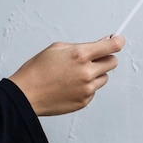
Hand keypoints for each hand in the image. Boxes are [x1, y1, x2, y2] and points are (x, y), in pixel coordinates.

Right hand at [9, 35, 124, 115]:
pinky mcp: (84, 101)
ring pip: (104, 77)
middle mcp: (87, 72)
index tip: (118, 40)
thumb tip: (104, 42)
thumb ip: (84, 45)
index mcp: (80, 55)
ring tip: (74, 75)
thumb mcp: (58, 48)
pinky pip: (94, 90)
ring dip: (95, 74)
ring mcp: (87, 89)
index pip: (112, 47)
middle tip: (92, 59)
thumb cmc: (37, 70)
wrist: (24, 95)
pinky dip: (86, 87)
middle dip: (105, 58)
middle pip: (112, 62)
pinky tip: (70, 86)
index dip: (118, 42)